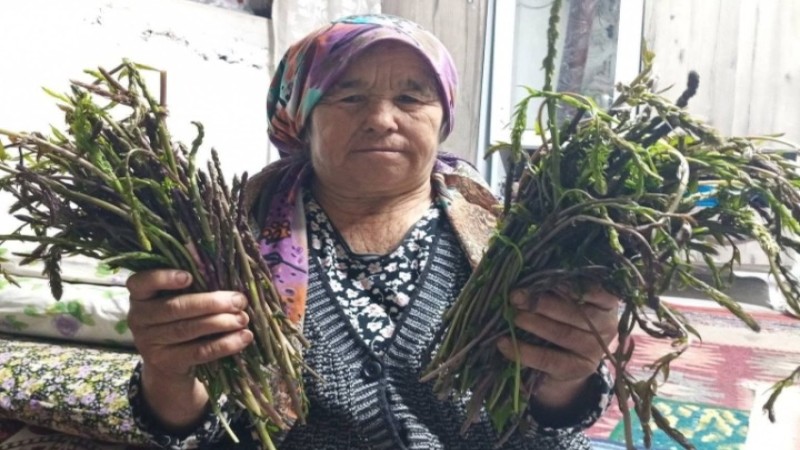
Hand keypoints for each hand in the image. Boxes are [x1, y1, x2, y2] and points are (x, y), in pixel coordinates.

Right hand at [126, 269, 253, 428]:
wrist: (167, 362)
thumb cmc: (177, 319)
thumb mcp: (175, 300)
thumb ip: (193, 288)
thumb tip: (230, 283)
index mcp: (140, 296)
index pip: (140, 283)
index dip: (163, 278)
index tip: (189, 276)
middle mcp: (138, 318)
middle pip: (175, 308)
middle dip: (210, 303)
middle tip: (239, 301)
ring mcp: (149, 342)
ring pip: (188, 330)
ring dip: (220, 323)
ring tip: (242, 319)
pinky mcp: (166, 362)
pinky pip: (198, 352)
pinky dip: (224, 344)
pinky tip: (243, 337)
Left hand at [496, 284, 618, 410]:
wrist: (567, 364)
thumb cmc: (564, 320)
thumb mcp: (568, 302)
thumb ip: (555, 290)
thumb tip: (527, 277)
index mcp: (606, 303)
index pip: (596, 291)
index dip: (571, 285)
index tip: (546, 279)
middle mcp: (606, 326)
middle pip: (576, 313)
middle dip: (543, 303)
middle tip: (516, 297)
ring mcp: (594, 350)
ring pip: (563, 334)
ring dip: (535, 324)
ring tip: (514, 317)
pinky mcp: (578, 370)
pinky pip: (549, 360)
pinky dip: (524, 351)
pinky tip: (504, 344)